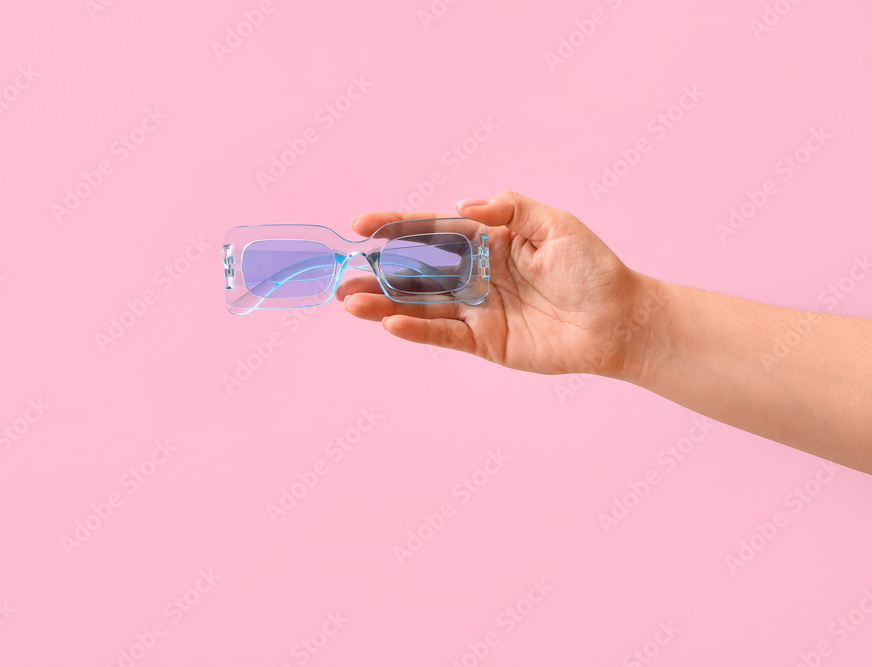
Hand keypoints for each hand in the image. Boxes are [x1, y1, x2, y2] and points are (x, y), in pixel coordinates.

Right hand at [337, 190, 648, 377]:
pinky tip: (389, 323)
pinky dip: (415, 329)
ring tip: (350, 301)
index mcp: (488, 240)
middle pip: (416, 270)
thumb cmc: (592, 268)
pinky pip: (442, 334)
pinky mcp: (484, 342)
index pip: (433, 231)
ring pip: (421, 304)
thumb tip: (465, 206)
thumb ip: (508, 209)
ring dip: (384, 303)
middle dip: (378, 270)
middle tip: (343, 273)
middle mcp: (476, 274)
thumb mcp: (555, 223)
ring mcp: (477, 309)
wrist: (618, 320)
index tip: (361, 225)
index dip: (397, 227)